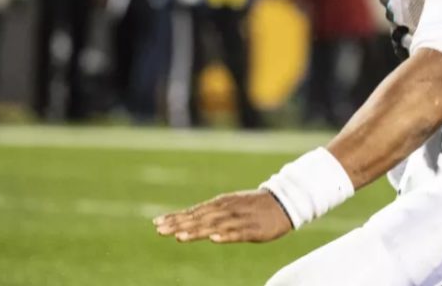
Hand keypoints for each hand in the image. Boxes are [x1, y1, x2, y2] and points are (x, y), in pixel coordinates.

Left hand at [153, 189, 291, 243]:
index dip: (176, 218)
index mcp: (221, 204)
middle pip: (200, 219)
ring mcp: (240, 219)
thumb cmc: (254, 206)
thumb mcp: (231, 205)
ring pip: (215, 226)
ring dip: (197, 231)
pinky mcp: (253, 229)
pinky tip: (214, 239)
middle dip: (180, 224)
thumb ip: (211, 213)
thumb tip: (188, 219)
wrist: (285, 201)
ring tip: (180, 236)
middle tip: (160, 231)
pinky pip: (238, 233)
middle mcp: (227, 210)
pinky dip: (226, 236)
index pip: (194, 212)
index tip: (157, 224)